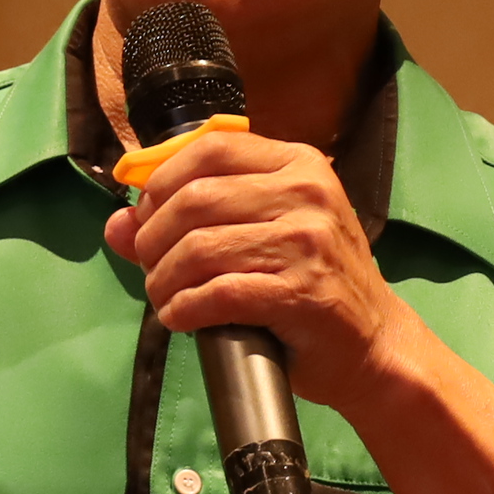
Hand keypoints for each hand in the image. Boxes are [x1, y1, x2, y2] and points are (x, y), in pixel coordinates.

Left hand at [102, 125, 416, 408]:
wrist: (376, 344)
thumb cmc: (315, 284)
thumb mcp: (264, 235)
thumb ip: (192, 221)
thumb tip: (117, 224)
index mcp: (297, 165)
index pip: (209, 149)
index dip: (161, 183)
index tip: (147, 219)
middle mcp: (306, 194)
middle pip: (194, 199)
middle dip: (153, 239)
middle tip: (151, 268)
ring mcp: (307, 242)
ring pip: (198, 248)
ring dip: (163, 280)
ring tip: (164, 298)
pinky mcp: (302, 292)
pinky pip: (217, 293)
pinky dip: (183, 309)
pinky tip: (180, 318)